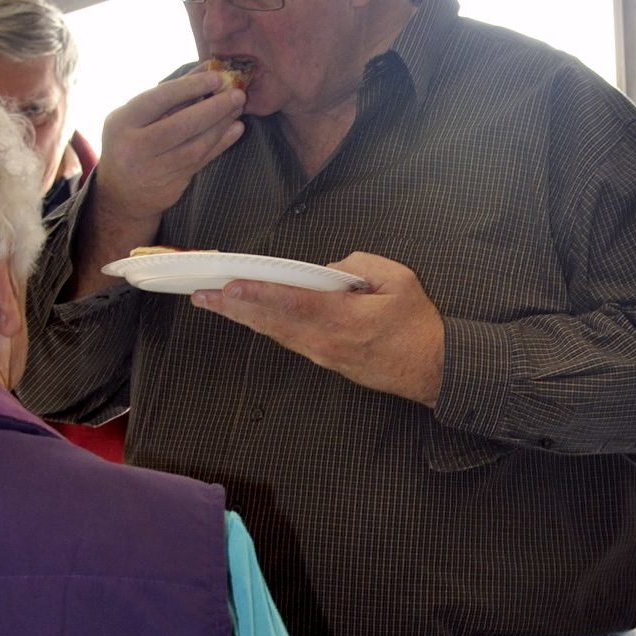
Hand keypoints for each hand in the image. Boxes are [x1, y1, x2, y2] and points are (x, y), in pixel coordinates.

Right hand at [98, 69, 246, 222]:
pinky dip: (221, 144)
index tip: (216, 77)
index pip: (159, 99)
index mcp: (123, 122)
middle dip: (213, 108)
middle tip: (237, 94)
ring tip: (238, 108)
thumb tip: (205, 69)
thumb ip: (168, 95)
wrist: (122, 193)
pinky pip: (202, 161)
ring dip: (221, 125)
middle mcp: (137, 147)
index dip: (190, 87)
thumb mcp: (135, 116)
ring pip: (195, 146)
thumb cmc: (129, 142)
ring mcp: (156, 169)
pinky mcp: (173, 184)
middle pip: (181, 126)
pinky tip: (235, 129)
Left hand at [190, 252, 445, 406]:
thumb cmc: (418, 323)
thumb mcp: (398, 279)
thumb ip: (358, 265)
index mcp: (344, 319)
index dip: (258, 293)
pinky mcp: (325, 361)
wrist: (434, 369)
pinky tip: (245, 316)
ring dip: (242, 317)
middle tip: (201, 294)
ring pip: (275, 332)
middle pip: (271, 321)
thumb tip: (324, 271)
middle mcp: (326, 341)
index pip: (292, 302)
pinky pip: (287, 340)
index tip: (230, 285)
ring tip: (212, 303)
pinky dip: (263, 326)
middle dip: (234, 306)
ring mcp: (323, 355)